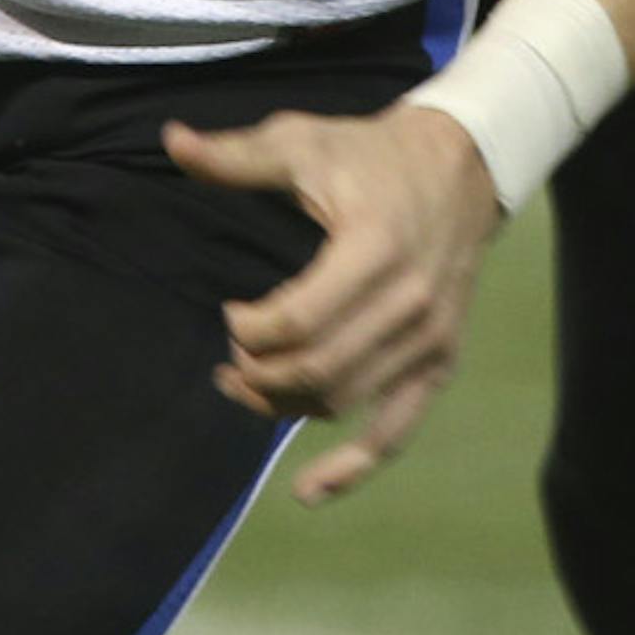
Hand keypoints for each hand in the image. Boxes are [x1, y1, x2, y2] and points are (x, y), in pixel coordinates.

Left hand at [164, 100, 500, 505]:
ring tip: (245, 385)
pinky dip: (353, 469)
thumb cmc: (372, 153)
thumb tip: (170, 141)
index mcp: (375, 247)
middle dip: (259, 373)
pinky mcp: (439, 362)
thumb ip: (237, 154)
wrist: (463, 168)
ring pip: (343, 402)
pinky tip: (308, 492)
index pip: (299, 321)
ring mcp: (429, 340)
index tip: (230, 311)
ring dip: (285, 407)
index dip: (250, 330)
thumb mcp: (304, 141)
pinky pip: (396, 432)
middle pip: (316, 370)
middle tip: (229, 355)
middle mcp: (409, 303)